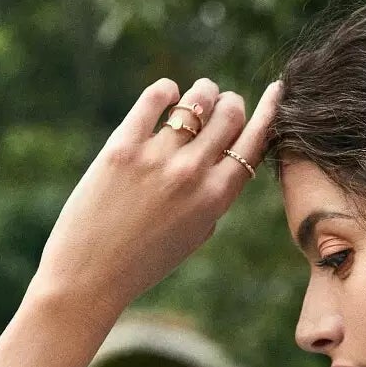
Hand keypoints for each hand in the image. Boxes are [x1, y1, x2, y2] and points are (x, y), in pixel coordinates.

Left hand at [29, 75, 281, 326]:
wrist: (91, 275)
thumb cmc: (143, 262)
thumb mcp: (192, 236)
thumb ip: (211, 200)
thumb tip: (220, 158)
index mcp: (216, 200)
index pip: (255, 143)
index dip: (268, 112)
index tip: (274, 91)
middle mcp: (193, 175)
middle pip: (230, 114)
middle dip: (230, 103)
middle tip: (222, 103)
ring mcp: (158, 158)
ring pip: (196, 100)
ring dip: (203, 92)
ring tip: (198, 95)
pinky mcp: (123, 146)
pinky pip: (155, 98)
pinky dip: (167, 90)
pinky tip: (168, 94)